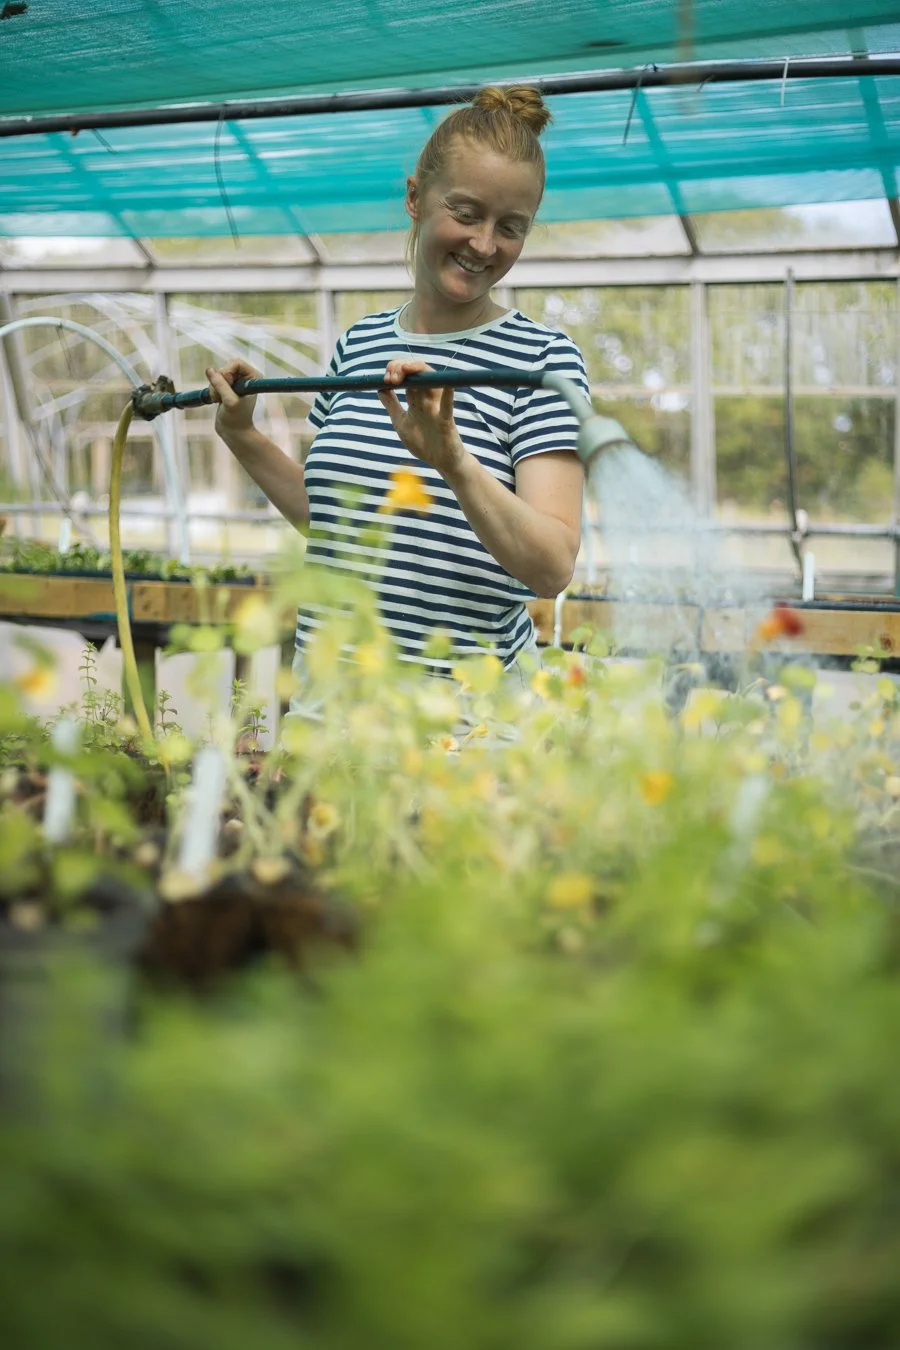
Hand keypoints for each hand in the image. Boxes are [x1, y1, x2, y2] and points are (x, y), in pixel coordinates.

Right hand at [206, 359, 261, 437]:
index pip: (236, 362)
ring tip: (220, 400)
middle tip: (222, 396)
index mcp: (254, 377)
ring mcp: (236, 381)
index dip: (227, 373)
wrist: (233, 431)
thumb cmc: (236, 419)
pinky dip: (212, 390)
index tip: (227, 386)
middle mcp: (246, 376)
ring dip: (214, 387)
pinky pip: (213, 380)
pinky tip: (218, 400)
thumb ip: (220, 385)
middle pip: (225, 367)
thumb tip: (209, 369)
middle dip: (219, 381)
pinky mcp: (226, 386)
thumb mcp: (229, 402)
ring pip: (217, 374)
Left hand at [377, 359, 467, 477]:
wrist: (441, 462)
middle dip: (402, 368)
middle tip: (391, 376)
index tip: (384, 378)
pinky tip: (447, 385)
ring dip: (419, 372)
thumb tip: (380, 389)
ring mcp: (436, 409)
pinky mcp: (445, 421)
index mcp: (416, 400)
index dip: (395, 371)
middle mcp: (427, 400)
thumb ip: (392, 406)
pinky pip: (447, 406)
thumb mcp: (401, 423)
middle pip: (418, 374)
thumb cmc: (423, 443)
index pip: (407, 377)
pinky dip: (448, 395)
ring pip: (432, 383)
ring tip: (406, 369)